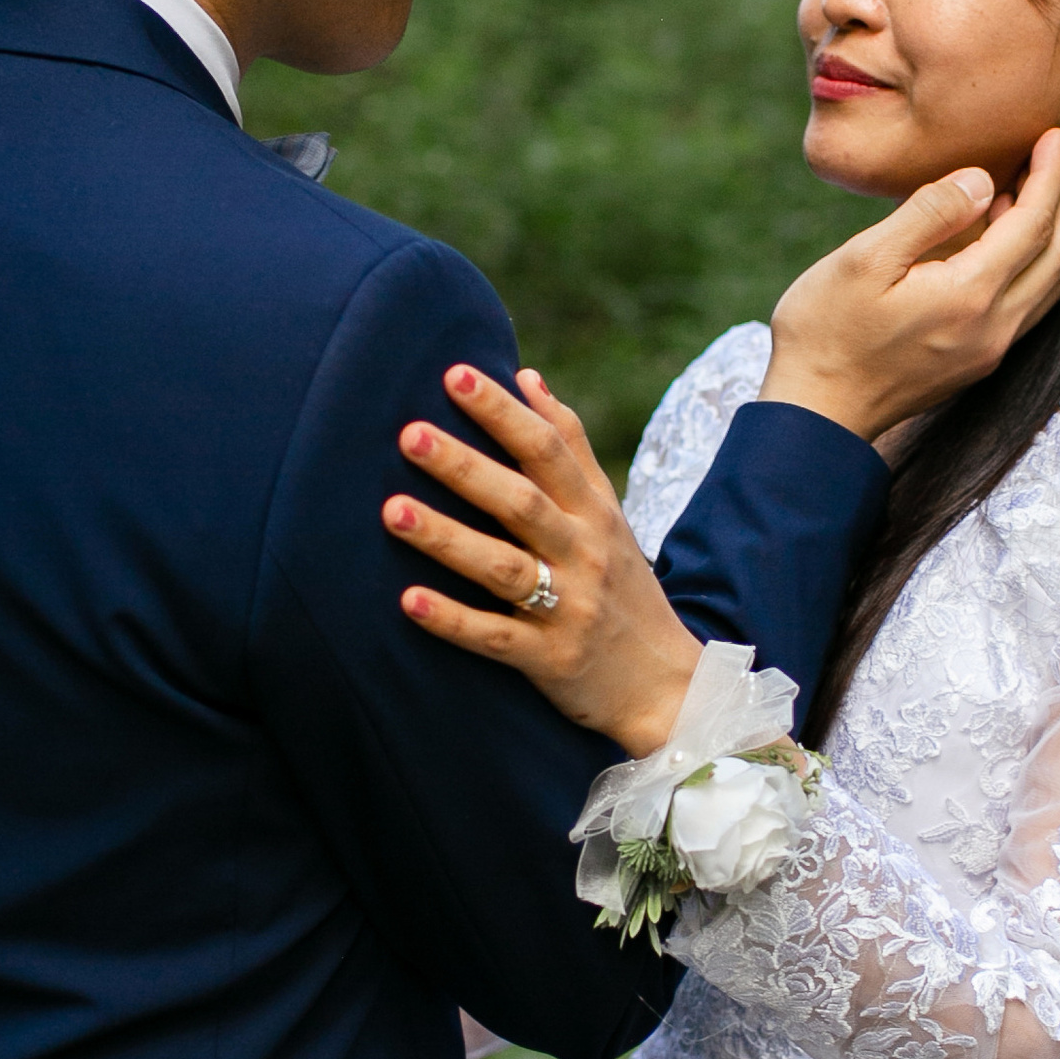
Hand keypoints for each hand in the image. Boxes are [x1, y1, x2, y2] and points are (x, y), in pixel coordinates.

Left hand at [386, 365, 702, 757]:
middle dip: (465, 467)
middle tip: (409, 434)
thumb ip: (571, 445)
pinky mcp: (552, 660)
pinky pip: (496, 638)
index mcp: (594, 511)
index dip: (502, 412)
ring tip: (392, 510)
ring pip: (503, 568)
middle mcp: (584, 554)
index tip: (454, 374)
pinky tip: (408, 601)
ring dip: (447, 539)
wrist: (667, 683)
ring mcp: (569, 609)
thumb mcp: (608, 512)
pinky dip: (453, 620)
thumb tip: (527, 375)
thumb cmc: (623, 587)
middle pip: (522, 502)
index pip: (548, 449)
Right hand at [762, 127, 1059, 441]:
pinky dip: (1030, 265)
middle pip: (1058, 255)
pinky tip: (998, 245)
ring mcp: (990, 351)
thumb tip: (981, 181)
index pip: (1035, 223)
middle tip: (1047, 158)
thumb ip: (929, 215)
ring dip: (1049, 235)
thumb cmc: (826, 334)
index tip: (1050, 136)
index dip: (1049, 175)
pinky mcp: (978, 363)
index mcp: (971, 295)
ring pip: (1050, 284)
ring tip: (1023, 195)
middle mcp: (995, 327)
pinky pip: (1028, 305)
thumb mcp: (864, 259)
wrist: (816, 416)